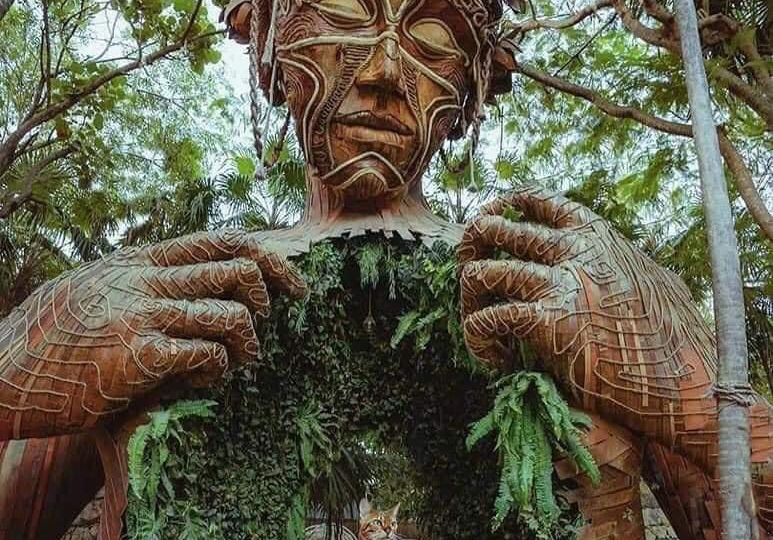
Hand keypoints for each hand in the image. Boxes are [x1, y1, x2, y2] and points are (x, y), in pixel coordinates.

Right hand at [0, 230, 305, 439]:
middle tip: (263, 328)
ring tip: (236, 362)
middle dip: (268, 298)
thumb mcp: (92, 288)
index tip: (293, 285)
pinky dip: (217, 369)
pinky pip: (207, 354)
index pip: (219, 241)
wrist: (2, 374)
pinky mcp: (137, 356)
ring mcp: (141, 314)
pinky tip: (202, 379)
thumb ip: (138, 278)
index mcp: (137, 261)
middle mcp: (143, 279)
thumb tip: (188, 275)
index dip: (268, 257)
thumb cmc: (49, 338)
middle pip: (238, 270)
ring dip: (247, 343)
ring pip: (232, 314)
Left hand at [458, 187, 717, 417]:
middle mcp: (573, 250)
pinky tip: (493, 358)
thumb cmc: (672, 338)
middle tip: (471, 278)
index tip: (487, 220)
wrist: (682, 379)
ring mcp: (558, 283)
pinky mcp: (547, 321)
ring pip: (481, 271)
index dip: (503, 206)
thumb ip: (625, 262)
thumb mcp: (653, 280)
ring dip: (468, 299)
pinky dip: (477, 337)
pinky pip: (486, 319)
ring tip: (478, 324)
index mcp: (596, 235)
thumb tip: (625, 255)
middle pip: (494, 227)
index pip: (536, 200)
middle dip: (470, 246)